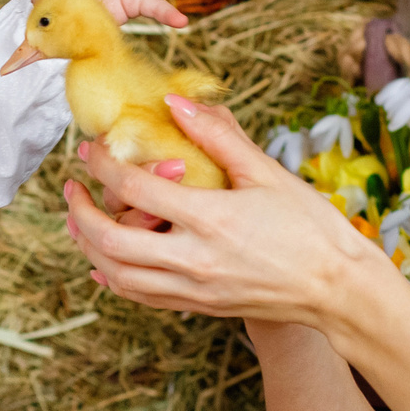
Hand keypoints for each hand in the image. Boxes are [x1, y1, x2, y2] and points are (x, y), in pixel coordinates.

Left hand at [60, 98, 387, 325]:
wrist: (337, 289)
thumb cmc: (311, 227)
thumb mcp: (267, 173)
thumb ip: (218, 136)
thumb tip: (175, 103)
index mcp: (212, 218)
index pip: (135, 188)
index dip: (103, 165)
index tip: (91, 149)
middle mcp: (195, 259)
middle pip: (111, 240)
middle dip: (80, 212)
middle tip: (72, 188)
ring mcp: (194, 289)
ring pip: (118, 274)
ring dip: (89, 245)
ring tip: (81, 220)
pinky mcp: (199, 307)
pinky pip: (141, 296)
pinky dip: (114, 276)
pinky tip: (105, 260)